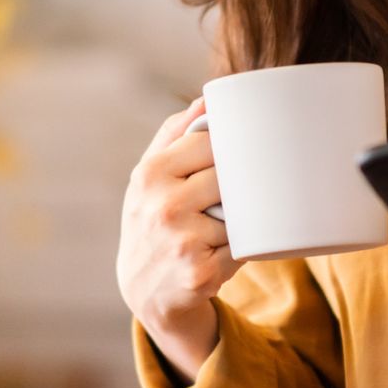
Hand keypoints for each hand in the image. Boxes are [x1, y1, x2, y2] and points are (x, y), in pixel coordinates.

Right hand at [115, 96, 243, 379]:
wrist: (143, 288)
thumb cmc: (153, 219)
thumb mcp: (151, 176)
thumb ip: (175, 134)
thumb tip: (207, 99)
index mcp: (150, 174)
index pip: (211, 142)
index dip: (230, 148)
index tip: (237, 153)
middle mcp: (163, 206)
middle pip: (230, 177)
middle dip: (238, 186)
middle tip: (234, 195)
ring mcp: (182, 241)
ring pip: (241, 212)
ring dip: (243, 218)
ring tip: (222, 228)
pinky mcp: (202, 273)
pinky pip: (244, 247)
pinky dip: (243, 249)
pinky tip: (222, 253)